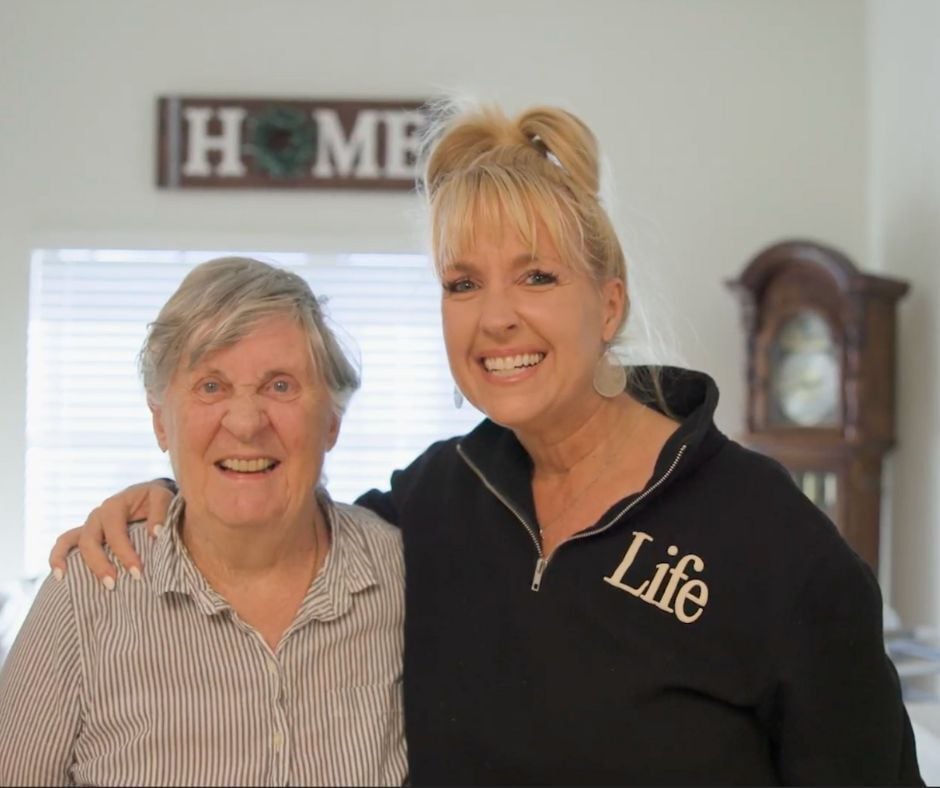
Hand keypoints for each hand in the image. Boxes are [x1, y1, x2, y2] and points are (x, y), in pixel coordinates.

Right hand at [48, 481, 174, 587]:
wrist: (148, 495)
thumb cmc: (155, 498)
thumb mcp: (162, 497)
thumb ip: (161, 513)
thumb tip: (155, 533)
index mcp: (115, 505)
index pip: (116, 532)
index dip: (125, 553)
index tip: (137, 573)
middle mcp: (98, 515)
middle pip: (90, 541)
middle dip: (100, 564)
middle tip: (113, 585)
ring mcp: (89, 524)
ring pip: (72, 542)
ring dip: (75, 564)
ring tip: (74, 582)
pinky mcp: (85, 534)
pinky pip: (65, 543)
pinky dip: (57, 557)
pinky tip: (60, 577)